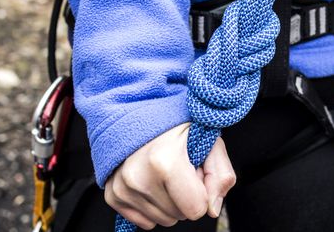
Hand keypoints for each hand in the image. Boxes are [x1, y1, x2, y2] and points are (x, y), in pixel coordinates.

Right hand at [104, 123, 235, 229]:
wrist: (142, 113)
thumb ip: (220, 175)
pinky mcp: (112, 195)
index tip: (194, 168)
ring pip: (162, 219)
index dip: (202, 190)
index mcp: (165, 161)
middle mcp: (138, 177)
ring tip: (165, 170)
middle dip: (185, 195)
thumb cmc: (180, 126)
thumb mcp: (211, 142)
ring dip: (169, 200)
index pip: (196, 209)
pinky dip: (152, 205)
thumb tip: (212, 209)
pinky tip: (152, 180)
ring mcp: (122, 187)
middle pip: (179, 216)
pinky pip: (144, 221)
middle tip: (180, 167)